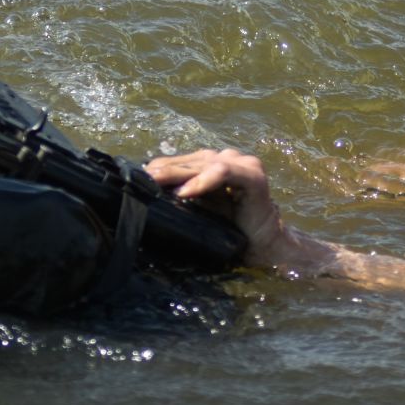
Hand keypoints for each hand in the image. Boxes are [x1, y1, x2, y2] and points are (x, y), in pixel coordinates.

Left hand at [145, 148, 297, 267]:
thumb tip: (148, 195)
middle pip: (190, 161)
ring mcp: (242, 163)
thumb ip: (183, 196)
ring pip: (204, 163)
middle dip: (164, 170)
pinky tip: (185, 191)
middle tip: (141, 179)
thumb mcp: (201, 210)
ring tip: (156, 181)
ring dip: (178, 173)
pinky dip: (203, 181)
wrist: (266, 246)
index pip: (184, 161)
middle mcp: (228, 158)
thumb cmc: (233, 230)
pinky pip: (224, 172)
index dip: (161, 167)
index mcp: (215, 164)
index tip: (138, 177)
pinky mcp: (253, 175)